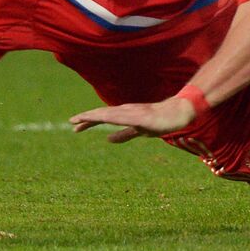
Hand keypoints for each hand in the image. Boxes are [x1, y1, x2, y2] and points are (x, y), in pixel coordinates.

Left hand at [69, 96, 195, 142]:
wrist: (178, 113)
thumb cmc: (159, 121)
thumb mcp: (138, 131)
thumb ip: (124, 135)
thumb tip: (108, 140)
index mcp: (124, 114)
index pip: (103, 116)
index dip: (88, 120)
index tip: (75, 125)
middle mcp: (126, 110)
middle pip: (103, 113)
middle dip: (87, 117)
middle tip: (71, 121)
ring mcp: (133, 112)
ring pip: (111, 113)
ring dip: (96, 115)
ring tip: (82, 118)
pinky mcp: (141, 117)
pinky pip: (125, 117)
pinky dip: (113, 117)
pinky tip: (104, 118)